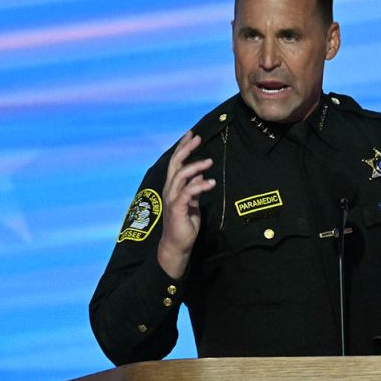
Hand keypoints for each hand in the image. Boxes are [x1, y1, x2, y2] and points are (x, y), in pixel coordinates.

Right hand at [156, 131, 213, 278]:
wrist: (177, 244)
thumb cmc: (184, 224)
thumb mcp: (192, 202)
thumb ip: (194, 188)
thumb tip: (199, 175)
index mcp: (172, 187)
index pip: (176, 163)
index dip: (183, 148)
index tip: (192, 135)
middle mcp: (169, 190)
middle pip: (175, 164)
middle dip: (186, 149)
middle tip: (198, 138)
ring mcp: (172, 199)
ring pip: (180, 175)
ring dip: (195, 166)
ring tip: (210, 161)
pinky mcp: (177, 208)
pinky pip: (187, 192)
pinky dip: (199, 185)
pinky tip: (211, 183)